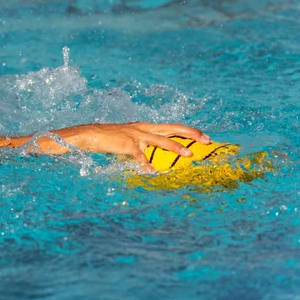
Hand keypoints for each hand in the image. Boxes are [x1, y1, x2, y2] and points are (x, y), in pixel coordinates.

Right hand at [71, 122, 210, 171]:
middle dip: (191, 134)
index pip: (173, 127)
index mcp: (147, 127)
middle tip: (206, 140)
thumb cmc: (112, 139)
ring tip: (188, 155)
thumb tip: (156, 157)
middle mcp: (145, 129)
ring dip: (175, 147)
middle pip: (172, 128)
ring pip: (160, 140)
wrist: (92, 134)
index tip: (204, 137)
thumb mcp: (132, 140)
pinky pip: (140, 156)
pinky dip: (146, 164)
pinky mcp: (127, 144)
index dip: (189, 131)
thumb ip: (144, 146)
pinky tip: (152, 172)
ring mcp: (137, 135)